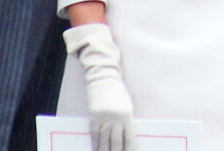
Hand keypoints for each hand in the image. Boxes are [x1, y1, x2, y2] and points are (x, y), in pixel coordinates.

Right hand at [63, 24, 135, 150]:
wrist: (104, 78)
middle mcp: (116, 119)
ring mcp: (104, 119)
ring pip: (104, 142)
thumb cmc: (118, 93)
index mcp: (127, 116)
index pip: (130, 139)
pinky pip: (94, 136)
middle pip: (117, 143)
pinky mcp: (93, 118)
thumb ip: (126, 122)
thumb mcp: (127, 106)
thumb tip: (126, 139)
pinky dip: (95, 145)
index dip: (130, 150)